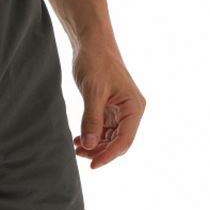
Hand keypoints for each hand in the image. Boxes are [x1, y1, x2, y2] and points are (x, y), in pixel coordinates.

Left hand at [72, 43, 145, 168]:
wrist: (91, 44)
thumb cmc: (95, 62)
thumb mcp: (93, 92)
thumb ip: (91, 119)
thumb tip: (89, 145)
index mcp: (134, 107)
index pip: (124, 140)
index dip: (108, 155)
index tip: (92, 166)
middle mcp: (130, 112)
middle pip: (117, 143)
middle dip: (100, 152)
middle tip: (79, 154)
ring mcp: (120, 112)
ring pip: (109, 140)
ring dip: (94, 147)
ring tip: (76, 147)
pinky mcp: (109, 111)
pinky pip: (102, 131)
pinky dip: (91, 138)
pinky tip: (78, 140)